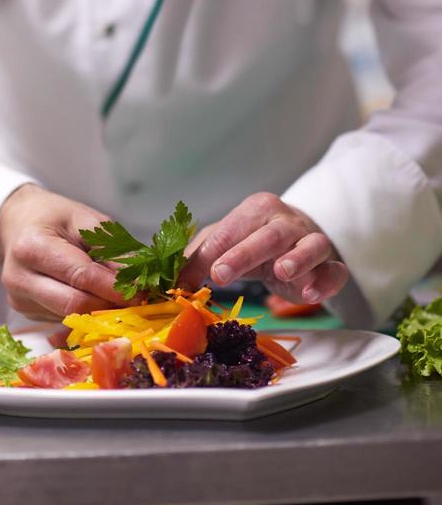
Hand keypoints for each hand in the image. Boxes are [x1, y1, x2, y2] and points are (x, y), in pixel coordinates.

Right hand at [0, 184, 126, 321]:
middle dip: (109, 305)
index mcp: (32, 247)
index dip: (114, 288)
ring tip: (114, 294)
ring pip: (70, 317)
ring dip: (98, 310)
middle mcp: (19, 278)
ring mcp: (19, 299)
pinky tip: (91, 296)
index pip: (81, 277)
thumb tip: (137, 283)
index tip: (141, 292)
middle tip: (135, 300)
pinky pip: (61, 318)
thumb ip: (112, 251)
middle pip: (74, 305)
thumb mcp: (87, 221)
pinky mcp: (24, 312)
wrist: (19, 222)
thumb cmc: (55, 217)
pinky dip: (83, 311)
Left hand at [179, 192, 347, 303]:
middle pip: (268, 235)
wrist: (298, 237)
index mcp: (255, 210)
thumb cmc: (254, 239)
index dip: (214, 252)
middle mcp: (286, 222)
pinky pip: (335, 270)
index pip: (231, 230)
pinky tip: (312, 294)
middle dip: (244, 253)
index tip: (201, 273)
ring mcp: (312, 242)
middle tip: (222, 273)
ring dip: (297, 258)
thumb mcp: (224, 244)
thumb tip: (169, 282)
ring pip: (310, 246)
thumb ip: (197, 260)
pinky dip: (327, 280)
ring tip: (281, 272)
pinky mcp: (330, 265)